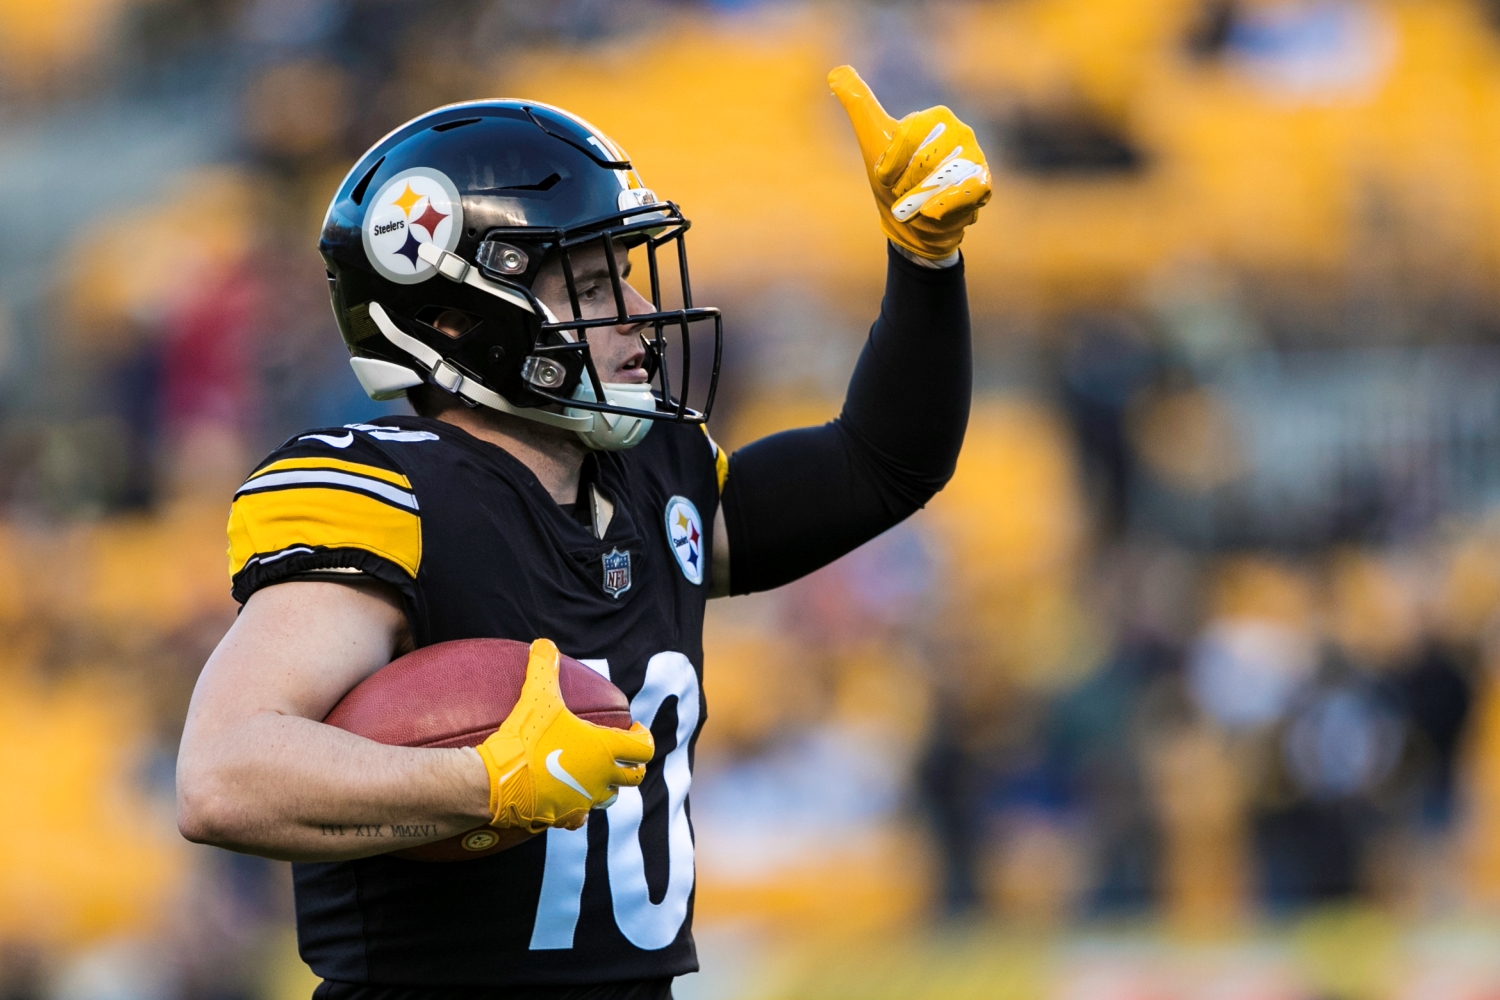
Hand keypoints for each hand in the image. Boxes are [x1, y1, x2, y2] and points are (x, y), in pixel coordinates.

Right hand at [475, 639, 653, 832]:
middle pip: (635, 776)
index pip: (643, 746)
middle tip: (622, 752)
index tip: (634, 727)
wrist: (498, 781)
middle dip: (633, 763)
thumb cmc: (525, 737)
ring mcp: (584, 801)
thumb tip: (544, 643)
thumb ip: (544, 668)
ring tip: (597, 773)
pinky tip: (568, 798)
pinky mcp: (563, 818)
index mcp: (605, 750)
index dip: (643, 736)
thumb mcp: (536, 696)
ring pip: (610, 798)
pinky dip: (579, 807)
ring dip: (609, 785)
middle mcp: (602, 779)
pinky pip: (580, 817)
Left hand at [828, 65, 991, 259]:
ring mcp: (974, 159)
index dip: (891, 162)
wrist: (914, 222)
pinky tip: (930, 212)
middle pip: (925, 159)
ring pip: (944, 177)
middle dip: (904, 185)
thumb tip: (835, 73)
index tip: (883, 178)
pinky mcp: (983, 185)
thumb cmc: (894, 177)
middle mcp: (960, 133)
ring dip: (919, 199)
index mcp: (935, 117)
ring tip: (912, 209)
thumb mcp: (872, 138)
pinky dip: (947, 203)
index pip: (909, 134)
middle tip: (900, 196)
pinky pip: (969, 191)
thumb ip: (859, 104)